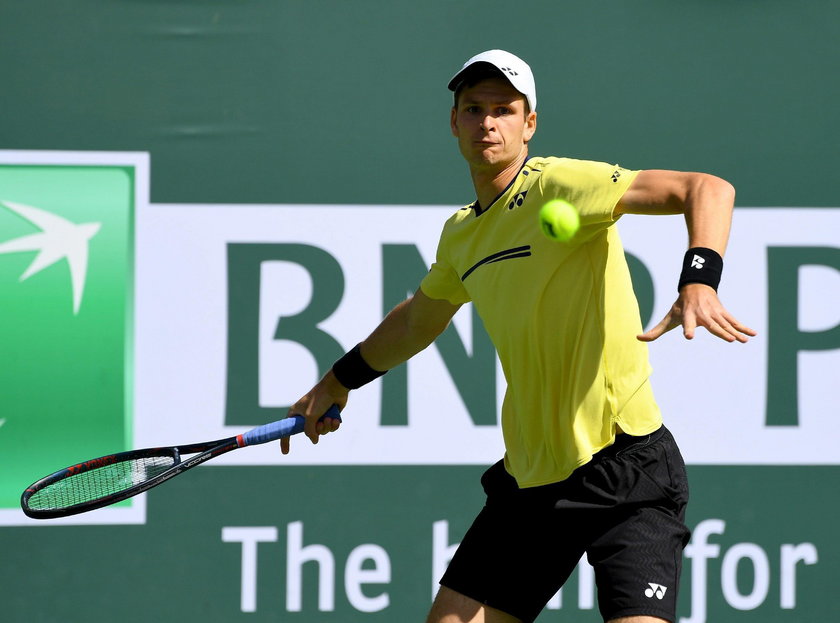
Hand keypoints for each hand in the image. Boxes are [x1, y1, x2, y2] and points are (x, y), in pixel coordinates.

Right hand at [281, 370, 347, 454]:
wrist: (335, 388)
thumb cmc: (319, 399)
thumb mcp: (310, 417)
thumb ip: (310, 431)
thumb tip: (315, 441)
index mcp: (296, 413)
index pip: (287, 430)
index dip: (285, 441)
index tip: (285, 452)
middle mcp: (306, 415)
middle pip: (309, 433)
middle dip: (317, 430)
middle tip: (320, 423)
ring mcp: (318, 415)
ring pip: (322, 431)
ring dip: (326, 427)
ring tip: (329, 419)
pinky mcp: (328, 415)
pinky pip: (330, 428)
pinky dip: (333, 425)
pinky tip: (335, 420)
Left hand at [637, 283, 756, 342]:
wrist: (696, 286)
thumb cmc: (680, 305)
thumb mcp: (668, 317)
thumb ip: (655, 331)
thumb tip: (637, 338)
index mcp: (689, 316)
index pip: (687, 324)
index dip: (688, 329)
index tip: (689, 337)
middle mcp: (703, 315)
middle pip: (712, 325)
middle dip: (720, 332)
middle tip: (730, 340)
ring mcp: (715, 313)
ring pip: (726, 324)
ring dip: (736, 332)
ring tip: (742, 341)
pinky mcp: (723, 313)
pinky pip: (735, 321)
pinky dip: (744, 327)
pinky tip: (753, 334)